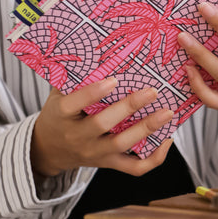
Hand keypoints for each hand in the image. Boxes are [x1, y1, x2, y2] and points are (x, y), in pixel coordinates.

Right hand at [31, 77, 173, 176]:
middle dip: (129, 107)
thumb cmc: (59, 115)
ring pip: (122, 145)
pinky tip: (167, 139)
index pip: (74, 104)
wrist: (50, 149)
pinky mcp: (109, 164)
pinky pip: (135, 168)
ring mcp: (95, 154)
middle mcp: (78, 137)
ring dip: (147, 129)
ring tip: (167, 112)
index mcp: (62, 115)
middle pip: (103, 124)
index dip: (92, 93)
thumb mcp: (58, 95)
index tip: (113, 80)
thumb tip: (101, 51)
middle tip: (152, 91)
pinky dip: (154, 157)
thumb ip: (75, 78)